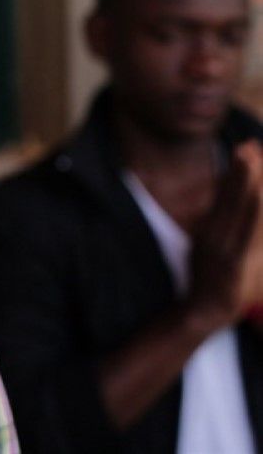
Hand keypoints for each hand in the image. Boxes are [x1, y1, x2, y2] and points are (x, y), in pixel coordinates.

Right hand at [189, 140, 262, 328]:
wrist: (201, 312)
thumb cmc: (213, 280)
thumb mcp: (210, 247)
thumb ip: (224, 226)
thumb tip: (239, 201)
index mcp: (211, 229)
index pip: (225, 194)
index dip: (236, 170)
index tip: (248, 148)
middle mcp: (216, 233)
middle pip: (232, 195)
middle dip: (244, 169)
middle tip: (251, 145)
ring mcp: (224, 247)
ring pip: (242, 208)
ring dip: (250, 182)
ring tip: (253, 158)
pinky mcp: (236, 262)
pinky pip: (249, 231)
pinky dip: (254, 210)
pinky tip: (258, 193)